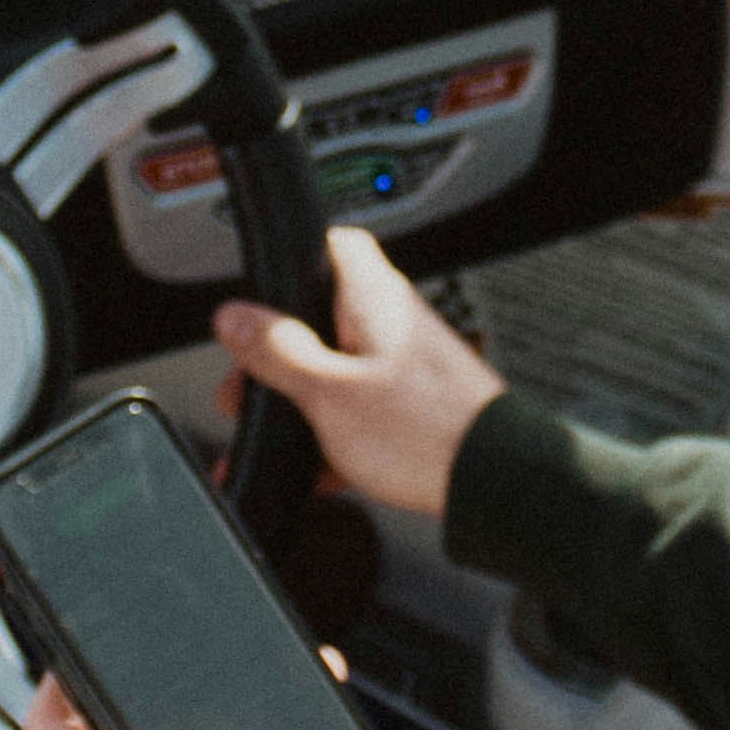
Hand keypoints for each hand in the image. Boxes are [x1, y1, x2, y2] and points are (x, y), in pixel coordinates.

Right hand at [218, 224, 501, 522]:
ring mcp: (409, 364)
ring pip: (341, 372)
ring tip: (277, 443)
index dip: (292, 261)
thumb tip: (234, 318)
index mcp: (372, 299)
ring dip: (306, 406)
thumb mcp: (327, 392)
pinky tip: (319, 474)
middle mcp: (394, 322)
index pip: (334, 245)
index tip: (259, 296)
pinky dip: (337, 436)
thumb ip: (277, 351)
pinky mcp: (420, 406)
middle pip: (323, 319)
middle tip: (250, 390)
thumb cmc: (425, 432)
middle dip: (281, 358)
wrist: (495, 484)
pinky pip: (364, 411)